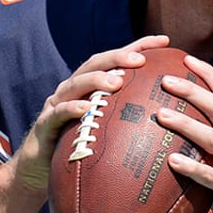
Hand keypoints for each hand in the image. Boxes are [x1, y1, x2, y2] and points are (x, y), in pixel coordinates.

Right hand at [12, 35, 170, 192]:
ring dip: (97, 80)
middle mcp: (73, 90)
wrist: (39, 170)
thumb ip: (131, 120)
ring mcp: (57, 105)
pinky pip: (58, 114)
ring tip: (117, 81)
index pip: (117, 60)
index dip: (140, 47)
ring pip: (76, 84)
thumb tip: (174, 119)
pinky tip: (85, 109)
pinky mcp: (45, 125)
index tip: (166, 42)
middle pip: (96, 64)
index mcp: (91, 87)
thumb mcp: (107, 131)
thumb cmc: (79, 148)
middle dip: (118, 57)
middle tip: (141, 59)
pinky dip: (71, 109)